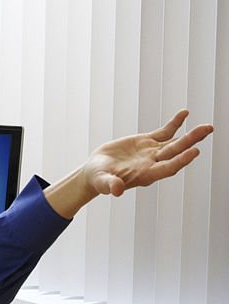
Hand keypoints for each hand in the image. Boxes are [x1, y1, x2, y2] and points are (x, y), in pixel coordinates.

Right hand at [84, 109, 212, 196]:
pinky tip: (184, 114)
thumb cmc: (99, 179)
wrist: (96, 171)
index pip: (168, 167)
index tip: (194, 151)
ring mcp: (152, 152)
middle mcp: (153, 164)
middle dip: (192, 141)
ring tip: (207, 127)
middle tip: (207, 130)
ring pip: (175, 142)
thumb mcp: (102, 181)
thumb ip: (110, 185)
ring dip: (191, 135)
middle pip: (176, 152)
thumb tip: (117, 190)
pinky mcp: (147, 142)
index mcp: (145, 174)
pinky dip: (175, 124)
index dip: (181, 160)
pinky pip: (164, 132)